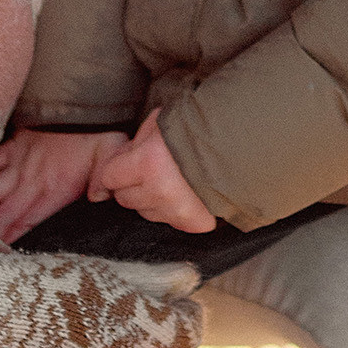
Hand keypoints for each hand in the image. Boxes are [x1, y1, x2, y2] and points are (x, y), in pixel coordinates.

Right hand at [0, 130, 128, 244]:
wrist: (86, 104)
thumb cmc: (100, 137)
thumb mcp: (110, 159)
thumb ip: (105, 181)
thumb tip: (101, 196)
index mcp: (53, 188)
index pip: (23, 221)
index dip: (5, 239)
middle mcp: (30, 178)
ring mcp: (19, 161)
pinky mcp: (14, 144)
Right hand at [0, 241, 203, 347]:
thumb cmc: (58, 290)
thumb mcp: (112, 274)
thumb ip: (159, 279)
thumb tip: (192, 279)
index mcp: (158, 338)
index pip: (191, 324)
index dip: (176, 304)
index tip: (156, 294)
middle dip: (163, 332)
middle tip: (128, 313)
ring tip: (108, 333)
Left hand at [89, 112, 216, 233]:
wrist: (239, 146)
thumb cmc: (197, 130)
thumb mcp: (158, 123)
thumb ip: (135, 143)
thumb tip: (117, 164)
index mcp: (148, 162)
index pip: (109, 178)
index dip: (114, 171)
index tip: (120, 170)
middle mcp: (160, 191)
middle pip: (125, 199)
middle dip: (132, 185)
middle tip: (151, 171)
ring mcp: (178, 210)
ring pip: (146, 213)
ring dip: (152, 200)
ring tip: (171, 182)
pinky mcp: (195, 223)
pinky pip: (170, 223)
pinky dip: (174, 212)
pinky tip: (185, 195)